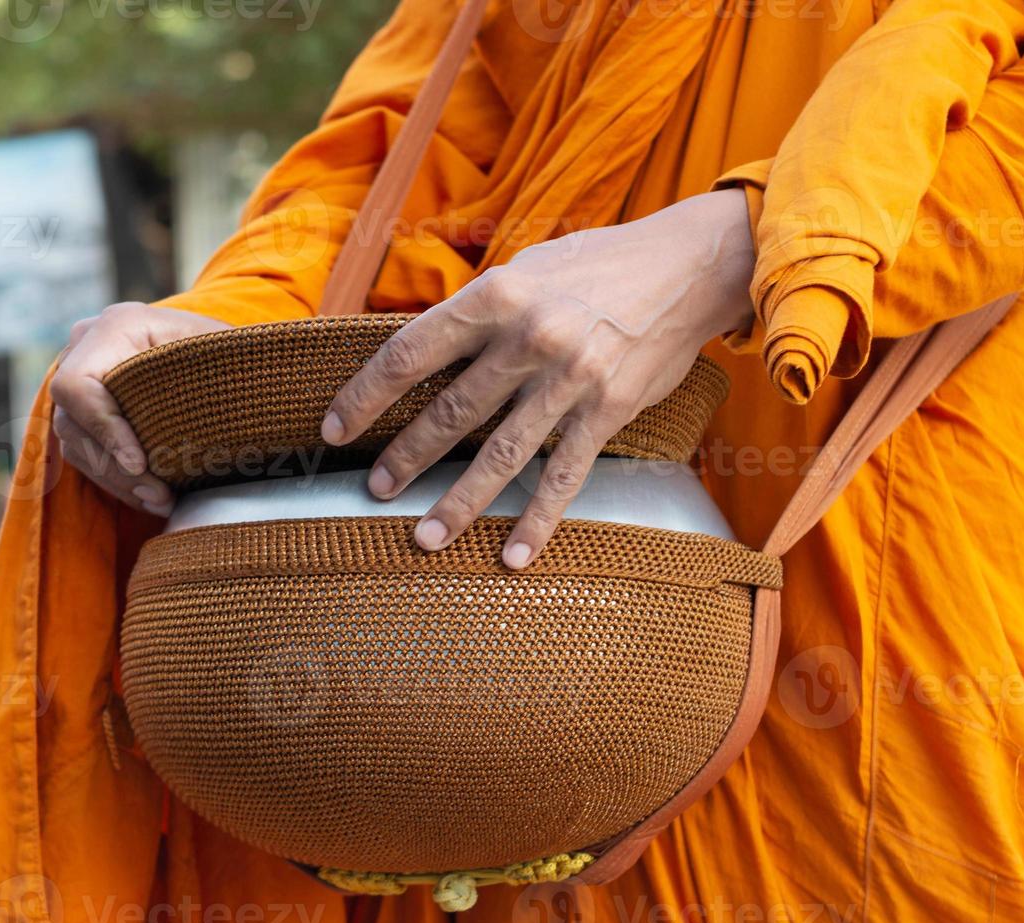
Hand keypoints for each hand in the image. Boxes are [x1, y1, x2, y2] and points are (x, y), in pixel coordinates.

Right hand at [50, 302, 234, 513]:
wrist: (214, 350)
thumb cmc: (224, 349)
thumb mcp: (222, 351)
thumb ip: (213, 368)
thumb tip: (226, 405)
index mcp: (116, 327)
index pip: (79, 385)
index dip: (104, 429)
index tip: (139, 464)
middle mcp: (85, 349)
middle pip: (74, 422)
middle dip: (116, 469)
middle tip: (161, 497)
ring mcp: (79, 380)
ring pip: (76, 444)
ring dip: (117, 481)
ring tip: (161, 503)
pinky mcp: (82, 410)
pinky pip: (83, 452)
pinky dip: (115, 480)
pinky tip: (149, 497)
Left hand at [321, 189, 755, 567]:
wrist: (687, 268)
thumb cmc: (596, 265)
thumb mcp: (525, 270)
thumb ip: (476, 313)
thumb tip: (419, 355)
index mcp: (496, 295)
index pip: (410, 353)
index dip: (366, 395)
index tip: (336, 428)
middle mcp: (529, 338)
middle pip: (451, 411)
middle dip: (406, 457)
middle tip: (376, 489)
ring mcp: (569, 380)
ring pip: (500, 454)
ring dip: (459, 502)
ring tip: (426, 537)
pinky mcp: (608, 411)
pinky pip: (563, 477)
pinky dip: (537, 522)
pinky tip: (512, 556)